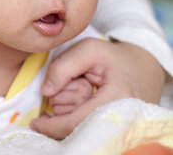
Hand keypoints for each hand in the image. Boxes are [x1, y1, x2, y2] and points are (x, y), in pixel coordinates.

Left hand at [30, 39, 164, 138]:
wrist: (141, 67)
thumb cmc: (111, 57)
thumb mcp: (87, 49)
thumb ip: (62, 67)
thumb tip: (45, 92)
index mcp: (115, 98)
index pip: (76, 121)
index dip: (52, 125)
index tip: (35, 123)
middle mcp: (119, 118)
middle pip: (73, 123)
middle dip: (63, 105)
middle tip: (76, 83)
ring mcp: (117, 126)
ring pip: (76, 127)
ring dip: (69, 109)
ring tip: (82, 89)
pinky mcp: (112, 128)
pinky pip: (84, 128)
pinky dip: (75, 115)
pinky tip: (79, 102)